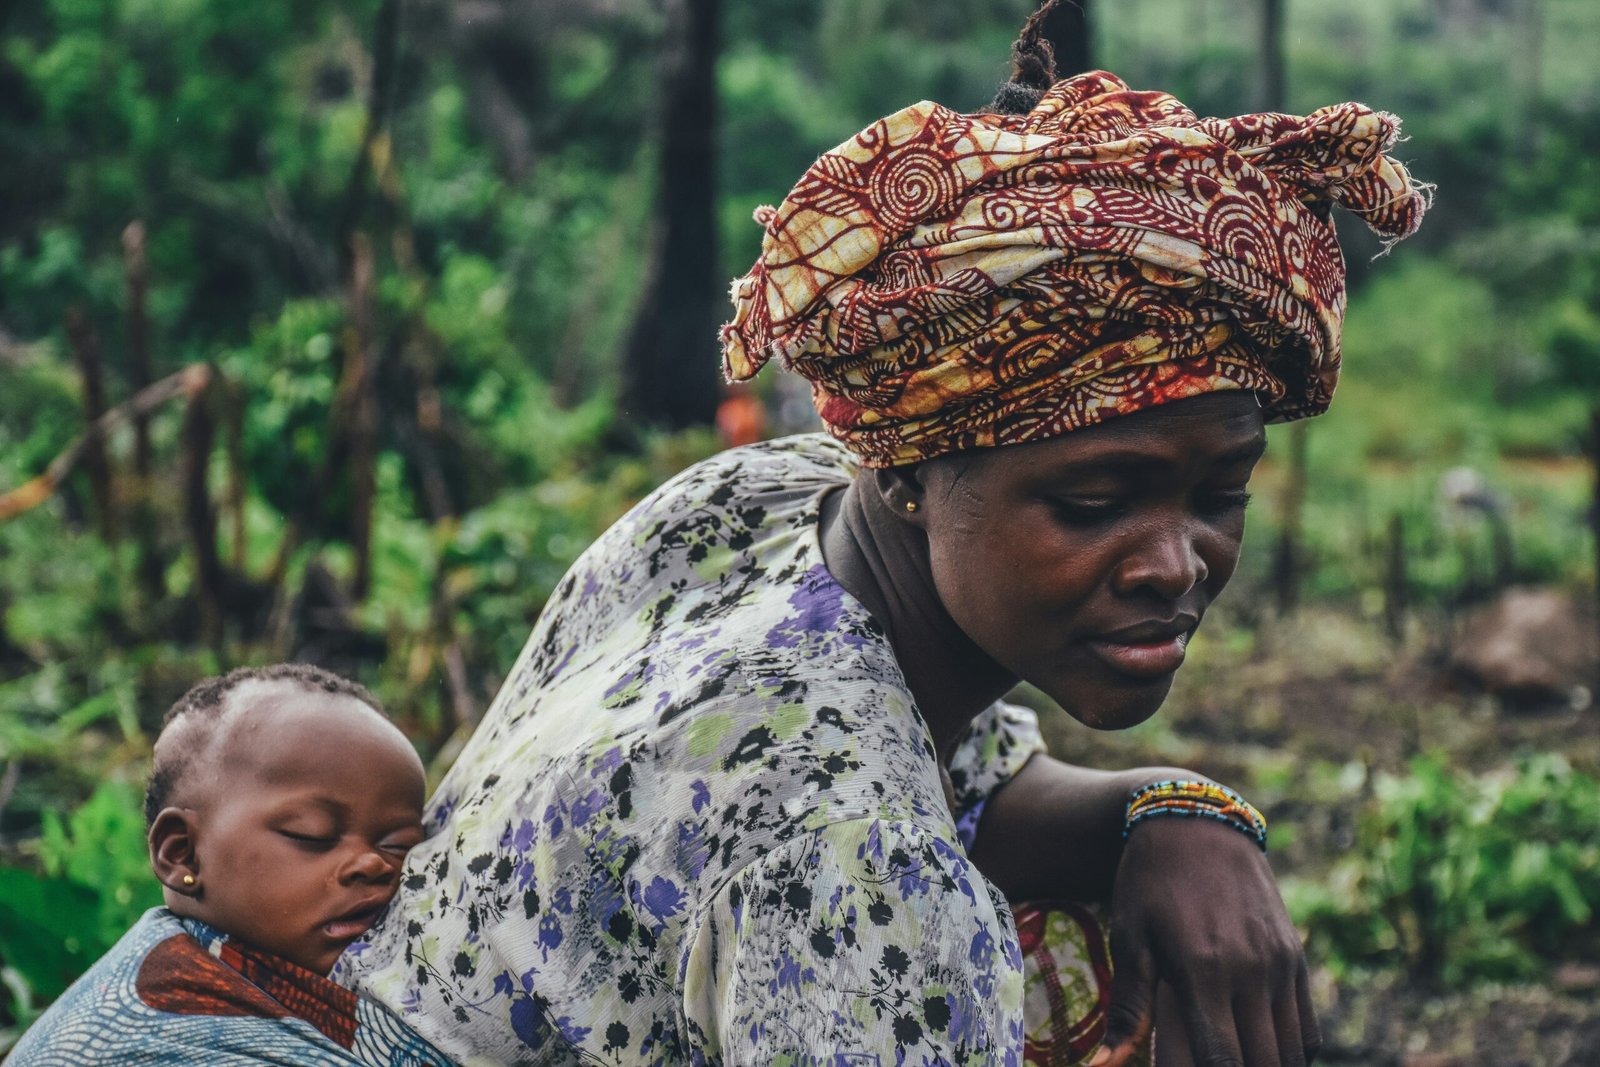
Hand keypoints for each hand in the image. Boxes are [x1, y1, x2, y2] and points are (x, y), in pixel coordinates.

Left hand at [1091, 817, 1318, 1066]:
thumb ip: (1128, 1008)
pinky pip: (1308, 1027)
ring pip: (1291, 1053)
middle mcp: (1250, 971)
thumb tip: (1102, 1064)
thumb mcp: (1129, 939)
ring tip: (1234, 1058)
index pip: (1222, 1061)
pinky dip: (1291, 1051)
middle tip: (1209, 1061)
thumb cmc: (1149, 884)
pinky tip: (1260, 1049)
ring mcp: (1280, 964)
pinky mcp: (1295, 955)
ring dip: (1266, 1066)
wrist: (1195, 823)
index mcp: (1202, 971)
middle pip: (1262, 1064)